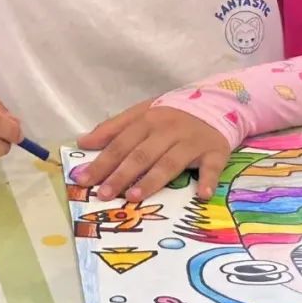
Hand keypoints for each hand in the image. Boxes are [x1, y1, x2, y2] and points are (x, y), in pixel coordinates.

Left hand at [77, 102, 229, 201]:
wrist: (218, 105)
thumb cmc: (173, 115)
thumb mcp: (142, 114)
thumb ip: (113, 128)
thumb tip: (83, 142)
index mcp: (148, 120)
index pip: (121, 143)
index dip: (102, 161)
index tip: (83, 179)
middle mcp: (168, 130)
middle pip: (141, 155)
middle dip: (120, 175)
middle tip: (103, 194)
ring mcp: (192, 142)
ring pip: (170, 162)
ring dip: (152, 180)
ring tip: (134, 197)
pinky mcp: (215, 152)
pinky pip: (212, 167)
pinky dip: (208, 180)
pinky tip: (201, 194)